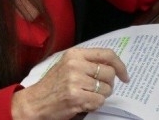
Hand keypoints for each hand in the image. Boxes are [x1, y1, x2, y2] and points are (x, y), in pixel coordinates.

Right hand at [11, 48, 128, 118]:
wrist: (34, 102)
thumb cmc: (52, 86)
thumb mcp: (67, 66)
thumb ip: (86, 63)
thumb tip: (113, 68)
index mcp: (74, 54)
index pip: (107, 54)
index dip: (120, 66)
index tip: (124, 76)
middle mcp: (76, 65)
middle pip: (109, 73)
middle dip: (109, 85)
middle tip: (99, 90)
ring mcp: (75, 81)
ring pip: (106, 89)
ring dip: (100, 96)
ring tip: (87, 96)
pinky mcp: (76, 97)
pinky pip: (99, 101)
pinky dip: (94, 105)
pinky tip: (83, 103)